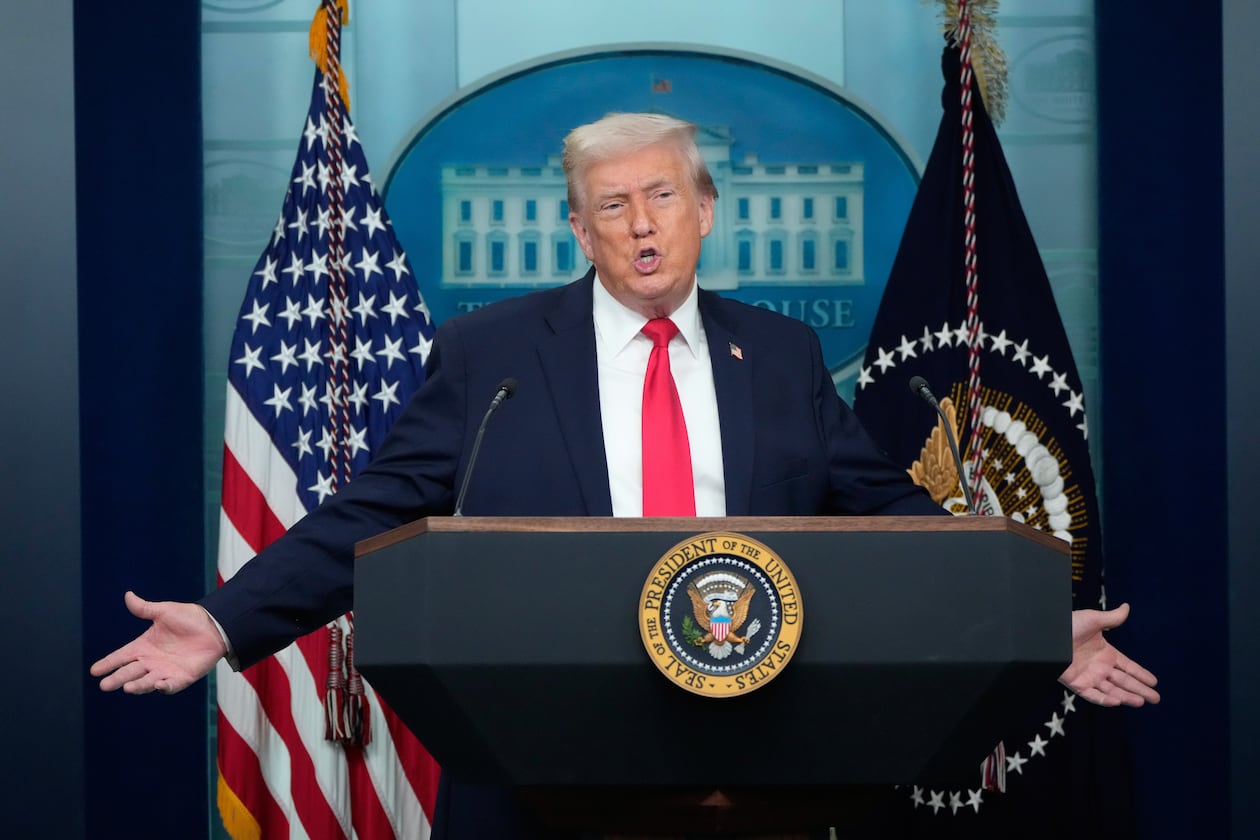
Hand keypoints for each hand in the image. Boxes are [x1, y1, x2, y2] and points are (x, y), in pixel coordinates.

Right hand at [90, 591, 226, 694]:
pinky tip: (158, 685)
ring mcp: (165, 671)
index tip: (94, 670)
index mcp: (144, 646)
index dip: (109, 663)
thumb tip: (128, 595)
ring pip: (146, 681)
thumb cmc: (189, 618)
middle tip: (105, 685)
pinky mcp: (181, 678)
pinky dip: (164, 687)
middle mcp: (151, 661)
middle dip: (117, 679)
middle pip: (130, 672)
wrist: (214, 626)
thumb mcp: (164, 612)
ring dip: (137, 686)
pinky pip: (170, 685)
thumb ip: (145, 608)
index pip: (122, 656)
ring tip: (127, 687)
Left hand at [1058, 602, 1159, 706]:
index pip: (1127, 667)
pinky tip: (1118, 701)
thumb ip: (1111, 618)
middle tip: (1156, 699)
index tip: (1155, 682)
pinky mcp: (1076, 684)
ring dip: (1126, 697)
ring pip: (1111, 691)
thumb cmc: (1068, 625)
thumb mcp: (1092, 620)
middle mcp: (1100, 667)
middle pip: (1124, 682)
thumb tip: (1127, 607)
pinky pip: (1092, 695)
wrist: (1047, 635)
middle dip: (1140, 690)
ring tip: (1141, 701)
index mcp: (1105, 653)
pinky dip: (1104, 700)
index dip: (1141, 674)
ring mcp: (1089, 676)